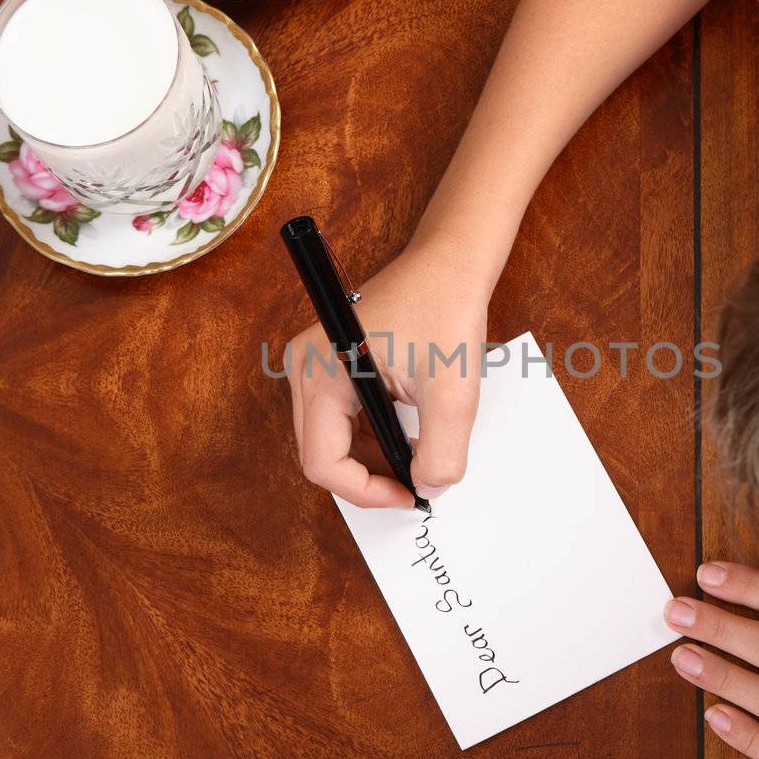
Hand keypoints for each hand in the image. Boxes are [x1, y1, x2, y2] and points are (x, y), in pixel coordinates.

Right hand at [287, 235, 486, 508]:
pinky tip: (409, 433)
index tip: (409, 495)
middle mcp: (306, 370)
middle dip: (369, 477)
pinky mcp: (333, 363)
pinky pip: (344, 419)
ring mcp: (315, 366)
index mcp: (321, 374)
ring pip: (333, 441)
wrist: (450, 263)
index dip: (366, 491)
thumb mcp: (452, 392)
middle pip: (322, 454)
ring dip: (373, 458)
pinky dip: (375, 436)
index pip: (323, 462)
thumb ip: (441, 452)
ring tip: (418, 455)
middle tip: (415, 484)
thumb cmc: (446, 310)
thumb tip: (428, 488)